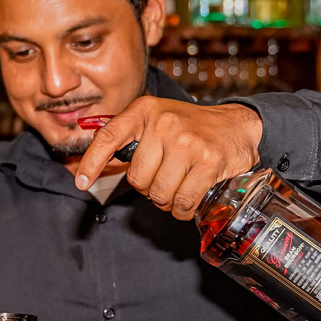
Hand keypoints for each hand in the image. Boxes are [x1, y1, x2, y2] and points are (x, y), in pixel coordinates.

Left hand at [73, 96, 262, 220]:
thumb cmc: (191, 127)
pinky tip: (189, 199)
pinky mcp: (208, 162)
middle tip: (164, 179)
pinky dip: (183, 209)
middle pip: (138, 179)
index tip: (82, 182)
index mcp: (145, 111)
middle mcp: (164, 123)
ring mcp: (187, 142)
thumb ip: (128, 138)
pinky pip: (183, 201)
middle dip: (148, 189)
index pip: (109, 137)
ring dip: (167, 201)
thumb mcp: (157, 120)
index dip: (92, 162)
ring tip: (178, 186)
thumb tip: (92, 168)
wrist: (238, 124)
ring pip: (160, 194)